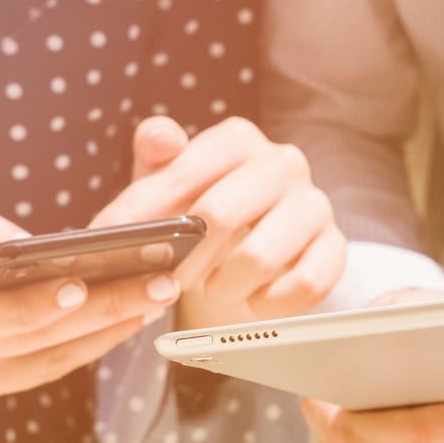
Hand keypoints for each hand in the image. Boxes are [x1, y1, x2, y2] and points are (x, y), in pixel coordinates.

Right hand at [0, 193, 180, 423]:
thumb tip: (28, 241)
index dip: (34, 305)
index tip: (82, 282)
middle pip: (31, 342)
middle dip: (104, 310)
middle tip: (163, 279)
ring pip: (42, 366)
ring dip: (103, 333)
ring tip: (155, 296)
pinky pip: (26, 375)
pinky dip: (70, 346)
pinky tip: (112, 318)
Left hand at [91, 115, 346, 327]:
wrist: (262, 255)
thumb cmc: (206, 217)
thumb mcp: (171, 188)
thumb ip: (155, 161)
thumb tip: (160, 137)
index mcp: (238, 140)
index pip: (183, 171)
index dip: (140, 211)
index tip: (108, 243)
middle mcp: (283, 162)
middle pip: (220, 215)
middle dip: (183, 258)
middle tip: (166, 281)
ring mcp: (314, 205)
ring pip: (259, 258)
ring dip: (223, 288)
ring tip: (213, 290)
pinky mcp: (335, 249)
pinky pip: (299, 287)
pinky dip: (265, 305)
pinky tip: (252, 300)